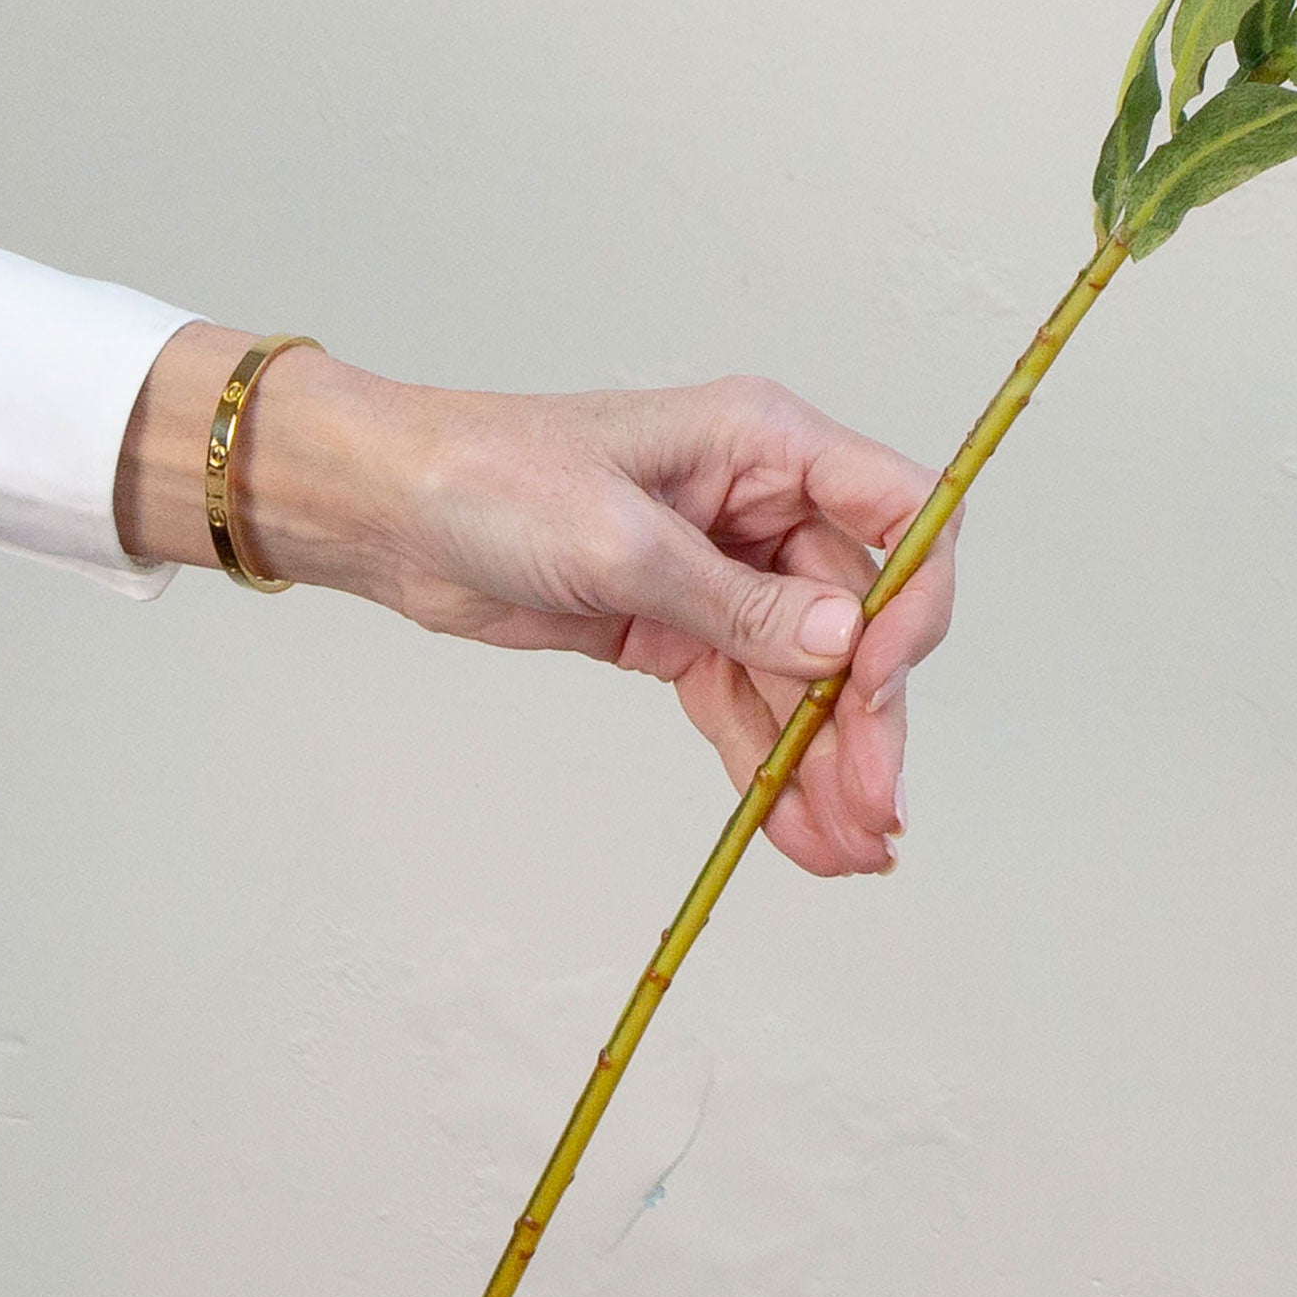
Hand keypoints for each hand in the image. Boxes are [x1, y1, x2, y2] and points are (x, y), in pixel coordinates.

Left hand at [116, 331, 949, 874]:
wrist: (386, 513)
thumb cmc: (486, 479)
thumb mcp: (618, 541)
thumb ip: (738, 601)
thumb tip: (845, 643)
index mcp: (766, 445)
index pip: (901, 512)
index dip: (910, 600)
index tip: (874, 682)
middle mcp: (763, 507)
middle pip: (861, 620)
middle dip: (869, 718)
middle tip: (876, 811)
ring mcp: (725, 574)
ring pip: (808, 680)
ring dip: (828, 765)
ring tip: (850, 851)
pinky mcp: (680, 630)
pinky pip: (749, 706)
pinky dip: (772, 768)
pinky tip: (801, 831)